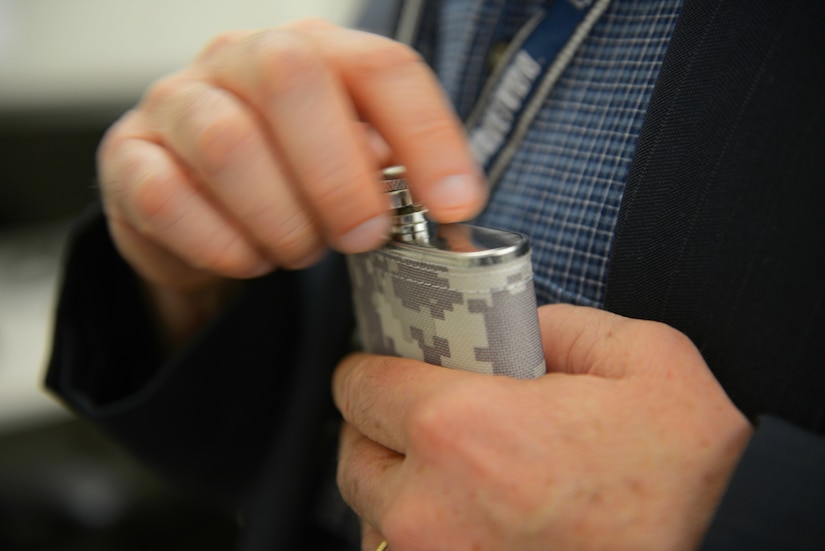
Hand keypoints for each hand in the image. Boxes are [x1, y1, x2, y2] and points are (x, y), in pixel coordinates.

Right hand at [97, 20, 484, 345]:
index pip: (382, 67)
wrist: (199, 201)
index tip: (456, 205)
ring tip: (298, 250)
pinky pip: (168, 197)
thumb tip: (447, 210)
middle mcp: (242, 58)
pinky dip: (221, 245)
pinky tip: (248, 259)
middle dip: (340, 178)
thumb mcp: (352, 168)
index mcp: (315, 51)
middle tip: (361, 237)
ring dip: (280, 218)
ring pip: (228, 142)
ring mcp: (178, 101)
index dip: (427, 136)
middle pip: (295, 80)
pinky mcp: (129, 156)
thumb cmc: (289, 179)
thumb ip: (392, 175)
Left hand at [333, 304, 753, 550]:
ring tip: (458, 470)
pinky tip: (472, 513)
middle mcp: (430, 509)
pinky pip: (399, 550)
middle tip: (431, 416)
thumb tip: (506, 328)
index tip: (397, 367)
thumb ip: (553, 325)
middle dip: (385, 427)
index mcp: (463, 430)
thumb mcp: (640, 359)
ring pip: (372, 510)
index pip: (359, 383)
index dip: (378, 366)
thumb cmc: (685, 474)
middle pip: (354, 451)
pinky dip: (422, 529)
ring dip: (401, 484)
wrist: (726, 546)